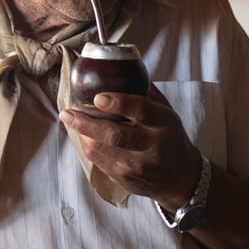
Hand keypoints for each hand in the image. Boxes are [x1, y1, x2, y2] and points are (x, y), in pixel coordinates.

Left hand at [60, 85, 201, 209]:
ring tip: (70, 117)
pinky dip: (86, 143)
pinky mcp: (123, 178)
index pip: (141, 112)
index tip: (98, 96)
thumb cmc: (168, 138)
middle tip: (68, 111)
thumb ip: (145, 95)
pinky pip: (97, 160)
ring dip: (81, 132)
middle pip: (115, 135)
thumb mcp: (166, 114)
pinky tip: (81, 132)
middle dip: (87, 123)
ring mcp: (136, 166)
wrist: (179, 178)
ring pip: (100, 148)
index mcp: (164, 124)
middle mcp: (151, 147)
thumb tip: (119, 70)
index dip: (118, 103)